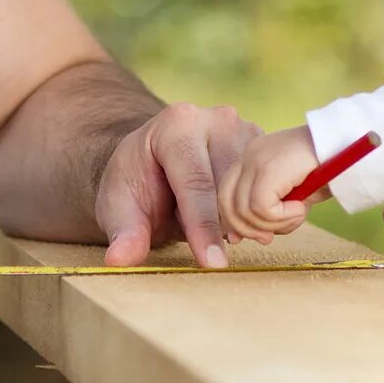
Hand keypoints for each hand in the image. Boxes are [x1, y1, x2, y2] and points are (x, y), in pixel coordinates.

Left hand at [96, 102, 259, 268]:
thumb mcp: (120, 209)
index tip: (212, 264)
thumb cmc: (136, 185)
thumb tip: (118, 258)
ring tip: (214, 228)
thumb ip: (124, 233)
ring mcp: (242, 127)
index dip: (204, 228)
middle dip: (221, 226)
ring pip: (252, 187)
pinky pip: (265, 185)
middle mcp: (214, 118)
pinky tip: (233, 221)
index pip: (197, 184)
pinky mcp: (261, 141)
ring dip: (238, 219)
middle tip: (207, 249)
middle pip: (229, 186)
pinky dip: (253, 210)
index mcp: (176, 125)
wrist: (154, 161)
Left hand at [216, 125, 322, 246]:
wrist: (349, 144)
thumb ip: (269, 212)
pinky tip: (301, 208)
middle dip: (247, 229)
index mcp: (252, 159)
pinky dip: (282, 218)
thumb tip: (246, 237)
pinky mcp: (268, 168)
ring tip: (298, 214)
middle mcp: (249, 155)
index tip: (252, 237)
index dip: (234, 222)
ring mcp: (256, 159)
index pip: (226, 195)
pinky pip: (261, 208)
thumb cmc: (328, 169)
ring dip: (273, 224)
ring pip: (245, 210)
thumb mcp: (294, 195)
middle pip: (227, 203)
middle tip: (269, 238)